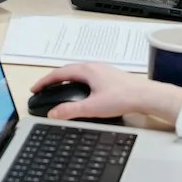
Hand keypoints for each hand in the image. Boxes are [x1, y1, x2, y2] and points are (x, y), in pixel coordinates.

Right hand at [30, 62, 181, 125]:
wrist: (146, 96)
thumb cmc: (123, 97)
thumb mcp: (92, 107)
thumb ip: (71, 111)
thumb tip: (53, 114)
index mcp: (86, 70)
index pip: (58, 73)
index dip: (44, 82)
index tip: (35, 88)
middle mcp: (93, 67)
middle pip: (67, 71)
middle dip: (53, 80)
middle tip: (43, 89)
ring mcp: (102, 71)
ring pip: (77, 73)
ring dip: (65, 80)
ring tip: (58, 90)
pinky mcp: (109, 77)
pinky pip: (87, 76)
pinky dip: (76, 82)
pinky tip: (80, 92)